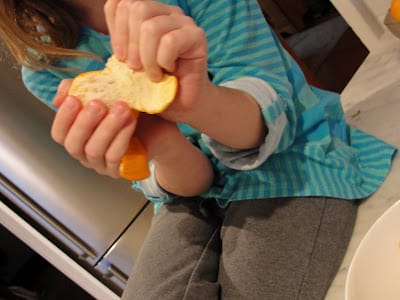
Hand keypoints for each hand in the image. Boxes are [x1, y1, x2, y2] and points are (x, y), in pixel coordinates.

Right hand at [51, 79, 137, 177]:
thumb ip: (83, 88)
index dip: (63, 117)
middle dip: (84, 122)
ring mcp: (101, 164)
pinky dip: (122, 136)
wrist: (160, 126)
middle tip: (97, 103)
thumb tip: (63, 93)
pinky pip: (115, 156)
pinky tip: (131, 120)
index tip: (73, 99)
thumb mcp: (107, 94)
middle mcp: (85, 153)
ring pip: (94, 150)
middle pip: (73, 144)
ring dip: (107, 127)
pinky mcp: (120, 170)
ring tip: (122, 107)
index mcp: (77, 136)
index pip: (59, 133)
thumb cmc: (130, 109)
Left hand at [104, 0, 209, 121]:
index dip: (117, 31)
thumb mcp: (129, 61)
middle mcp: (166, 12)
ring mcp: (183, 22)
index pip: (121, 3)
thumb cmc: (155, 85)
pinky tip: (169, 70)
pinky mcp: (197, 37)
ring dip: (147, 57)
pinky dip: (163, 61)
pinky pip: (170, 41)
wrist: (181, 103)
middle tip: (136, 68)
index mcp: (147, 14)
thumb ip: (120, 39)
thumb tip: (110, 18)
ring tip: (153, 74)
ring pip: (151, 27)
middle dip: (131, 45)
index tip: (121, 57)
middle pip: (136, 9)